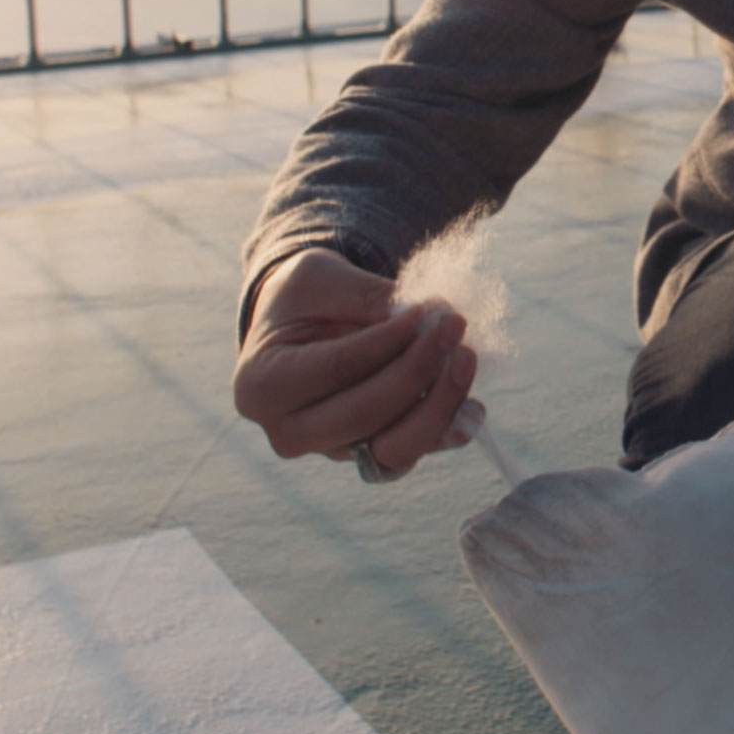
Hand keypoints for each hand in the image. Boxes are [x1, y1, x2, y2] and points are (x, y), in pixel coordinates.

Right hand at [232, 247, 480, 478]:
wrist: (302, 326)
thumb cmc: (305, 299)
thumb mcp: (321, 277)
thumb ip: (366, 295)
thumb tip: (430, 314)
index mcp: (260, 386)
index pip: (336, 368)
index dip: (389, 341)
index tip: (428, 310)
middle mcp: (289, 431)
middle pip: (365, 414)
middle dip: (418, 370)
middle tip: (455, 326)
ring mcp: (330, 451)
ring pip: (394, 448)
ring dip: (439, 405)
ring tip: (466, 358)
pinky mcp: (368, 456)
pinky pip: (412, 454)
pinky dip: (447, 431)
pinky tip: (473, 408)